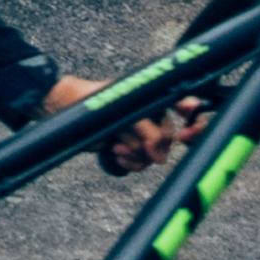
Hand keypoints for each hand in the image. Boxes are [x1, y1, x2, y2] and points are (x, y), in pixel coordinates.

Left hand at [46, 67, 205, 177]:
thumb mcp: (128, 113)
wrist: (65, 108)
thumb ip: (149, 133)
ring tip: (118, 146)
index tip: (189, 132)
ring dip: (136, 154)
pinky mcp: (127, 147)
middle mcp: (150, 114)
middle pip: (169, 139)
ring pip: (153, 154)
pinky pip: (140, 162)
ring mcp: (138, 132)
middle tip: (137, 146)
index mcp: (154, 97)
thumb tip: (161, 159)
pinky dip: (129, 162)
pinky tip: (116, 153)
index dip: (194, 119)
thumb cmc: (96, 100)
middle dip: (153, 145)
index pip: (184, 106)